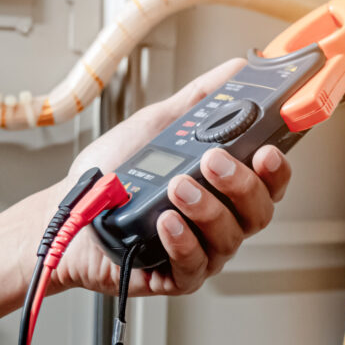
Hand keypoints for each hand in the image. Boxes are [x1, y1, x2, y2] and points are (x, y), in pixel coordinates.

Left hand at [0, 59, 291, 317]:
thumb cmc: (114, 173)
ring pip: (230, 237)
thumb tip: (236, 69)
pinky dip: (183, 241)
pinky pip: (194, 265)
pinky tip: (166, 222)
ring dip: (207, 209)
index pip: (271, 181)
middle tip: (213, 160)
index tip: (267, 150)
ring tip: (177, 186)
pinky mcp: (177, 276)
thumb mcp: (160, 125)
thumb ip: (201, 99)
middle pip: (259, 211)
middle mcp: (222, 219)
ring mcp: (203, 249)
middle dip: (241, 185)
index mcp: (227, 186)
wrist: (67, 210)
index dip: (277, 169)